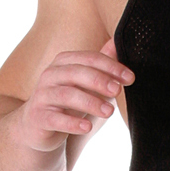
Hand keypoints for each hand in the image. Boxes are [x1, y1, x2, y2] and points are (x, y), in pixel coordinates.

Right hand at [15, 38, 133, 151]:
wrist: (39, 128)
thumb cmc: (68, 104)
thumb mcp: (86, 84)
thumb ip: (100, 66)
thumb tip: (117, 42)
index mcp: (63, 63)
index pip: (89, 59)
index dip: (110, 66)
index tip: (130, 78)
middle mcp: (50, 75)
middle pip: (76, 73)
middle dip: (99, 80)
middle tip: (118, 91)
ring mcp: (42, 96)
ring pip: (66, 95)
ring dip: (90, 102)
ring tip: (109, 112)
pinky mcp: (39, 117)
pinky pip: (55, 119)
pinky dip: (72, 123)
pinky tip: (87, 127)